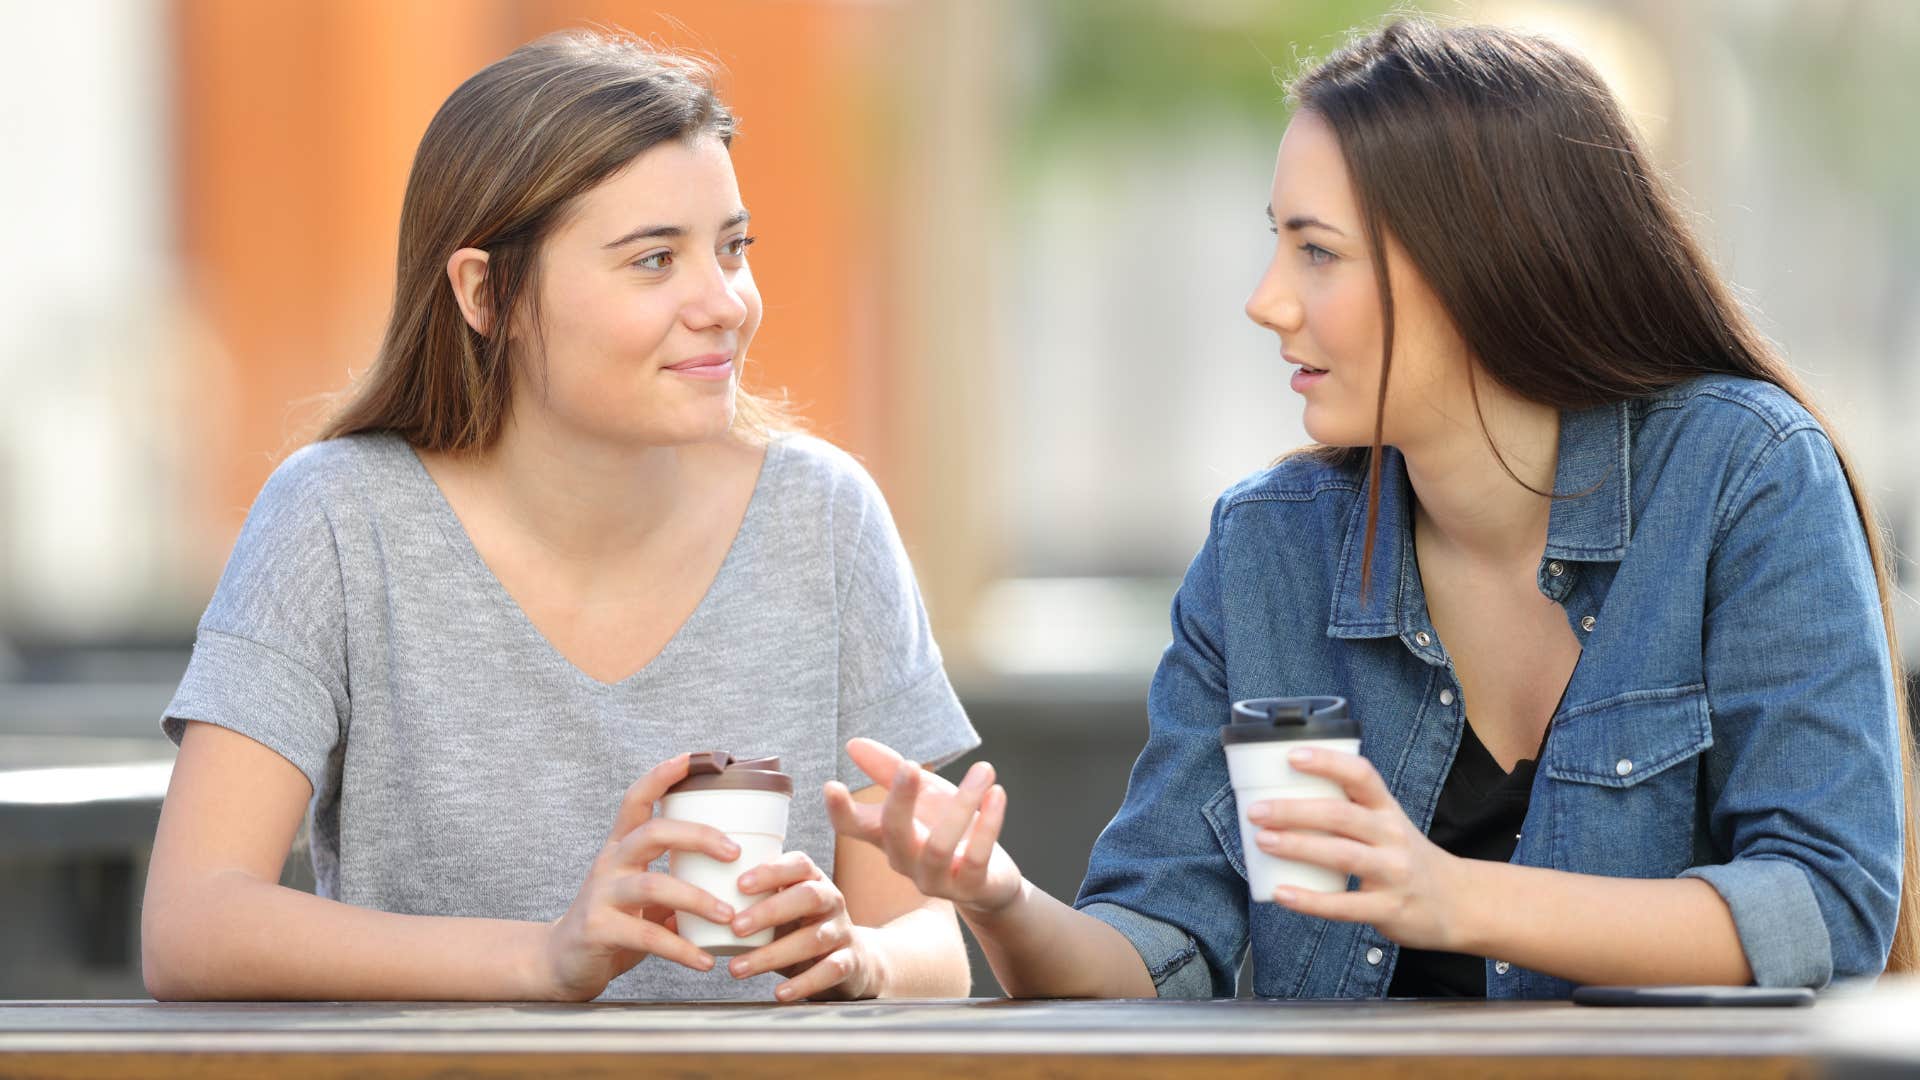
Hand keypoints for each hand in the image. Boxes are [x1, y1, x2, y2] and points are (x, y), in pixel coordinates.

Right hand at [539, 754, 741, 1000]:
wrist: (562, 962)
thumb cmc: (616, 920)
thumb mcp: (645, 892)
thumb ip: (678, 877)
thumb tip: (738, 871)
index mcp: (622, 847)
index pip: (638, 799)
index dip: (663, 775)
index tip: (695, 757)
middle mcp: (610, 863)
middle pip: (652, 833)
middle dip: (698, 836)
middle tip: (734, 852)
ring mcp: (601, 895)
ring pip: (651, 885)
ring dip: (696, 899)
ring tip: (728, 916)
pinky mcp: (598, 930)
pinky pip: (645, 936)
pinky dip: (680, 949)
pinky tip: (704, 961)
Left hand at [722, 851, 877, 1000]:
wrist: (852, 960)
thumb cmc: (799, 929)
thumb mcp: (778, 912)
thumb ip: (740, 909)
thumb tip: (675, 916)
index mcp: (813, 880)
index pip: (798, 864)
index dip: (771, 871)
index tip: (740, 884)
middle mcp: (832, 900)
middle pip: (808, 896)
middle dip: (770, 911)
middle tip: (735, 927)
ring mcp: (842, 931)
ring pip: (813, 939)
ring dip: (772, 954)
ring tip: (737, 969)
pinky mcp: (850, 962)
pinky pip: (829, 970)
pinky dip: (804, 983)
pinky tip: (778, 993)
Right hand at [823, 737, 1022, 918]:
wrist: (991, 878)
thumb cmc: (950, 830)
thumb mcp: (924, 794)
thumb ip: (890, 771)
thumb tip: (852, 744)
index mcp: (888, 836)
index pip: (853, 828)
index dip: (839, 811)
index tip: (831, 785)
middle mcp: (905, 861)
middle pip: (892, 833)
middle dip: (900, 799)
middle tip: (910, 764)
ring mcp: (935, 879)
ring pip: (938, 847)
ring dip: (962, 803)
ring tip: (984, 769)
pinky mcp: (969, 888)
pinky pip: (976, 858)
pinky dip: (989, 824)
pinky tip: (997, 794)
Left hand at [1247, 746, 1468, 950]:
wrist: (1457, 902)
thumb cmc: (1406, 858)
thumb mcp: (1387, 824)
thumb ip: (1348, 811)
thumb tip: (1282, 798)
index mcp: (1388, 809)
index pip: (1361, 775)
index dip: (1328, 763)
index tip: (1292, 756)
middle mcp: (1392, 836)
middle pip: (1341, 814)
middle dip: (1294, 810)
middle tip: (1256, 810)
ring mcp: (1393, 873)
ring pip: (1341, 854)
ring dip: (1297, 846)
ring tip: (1262, 841)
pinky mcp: (1389, 908)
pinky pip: (1344, 904)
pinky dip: (1309, 900)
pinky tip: (1281, 893)